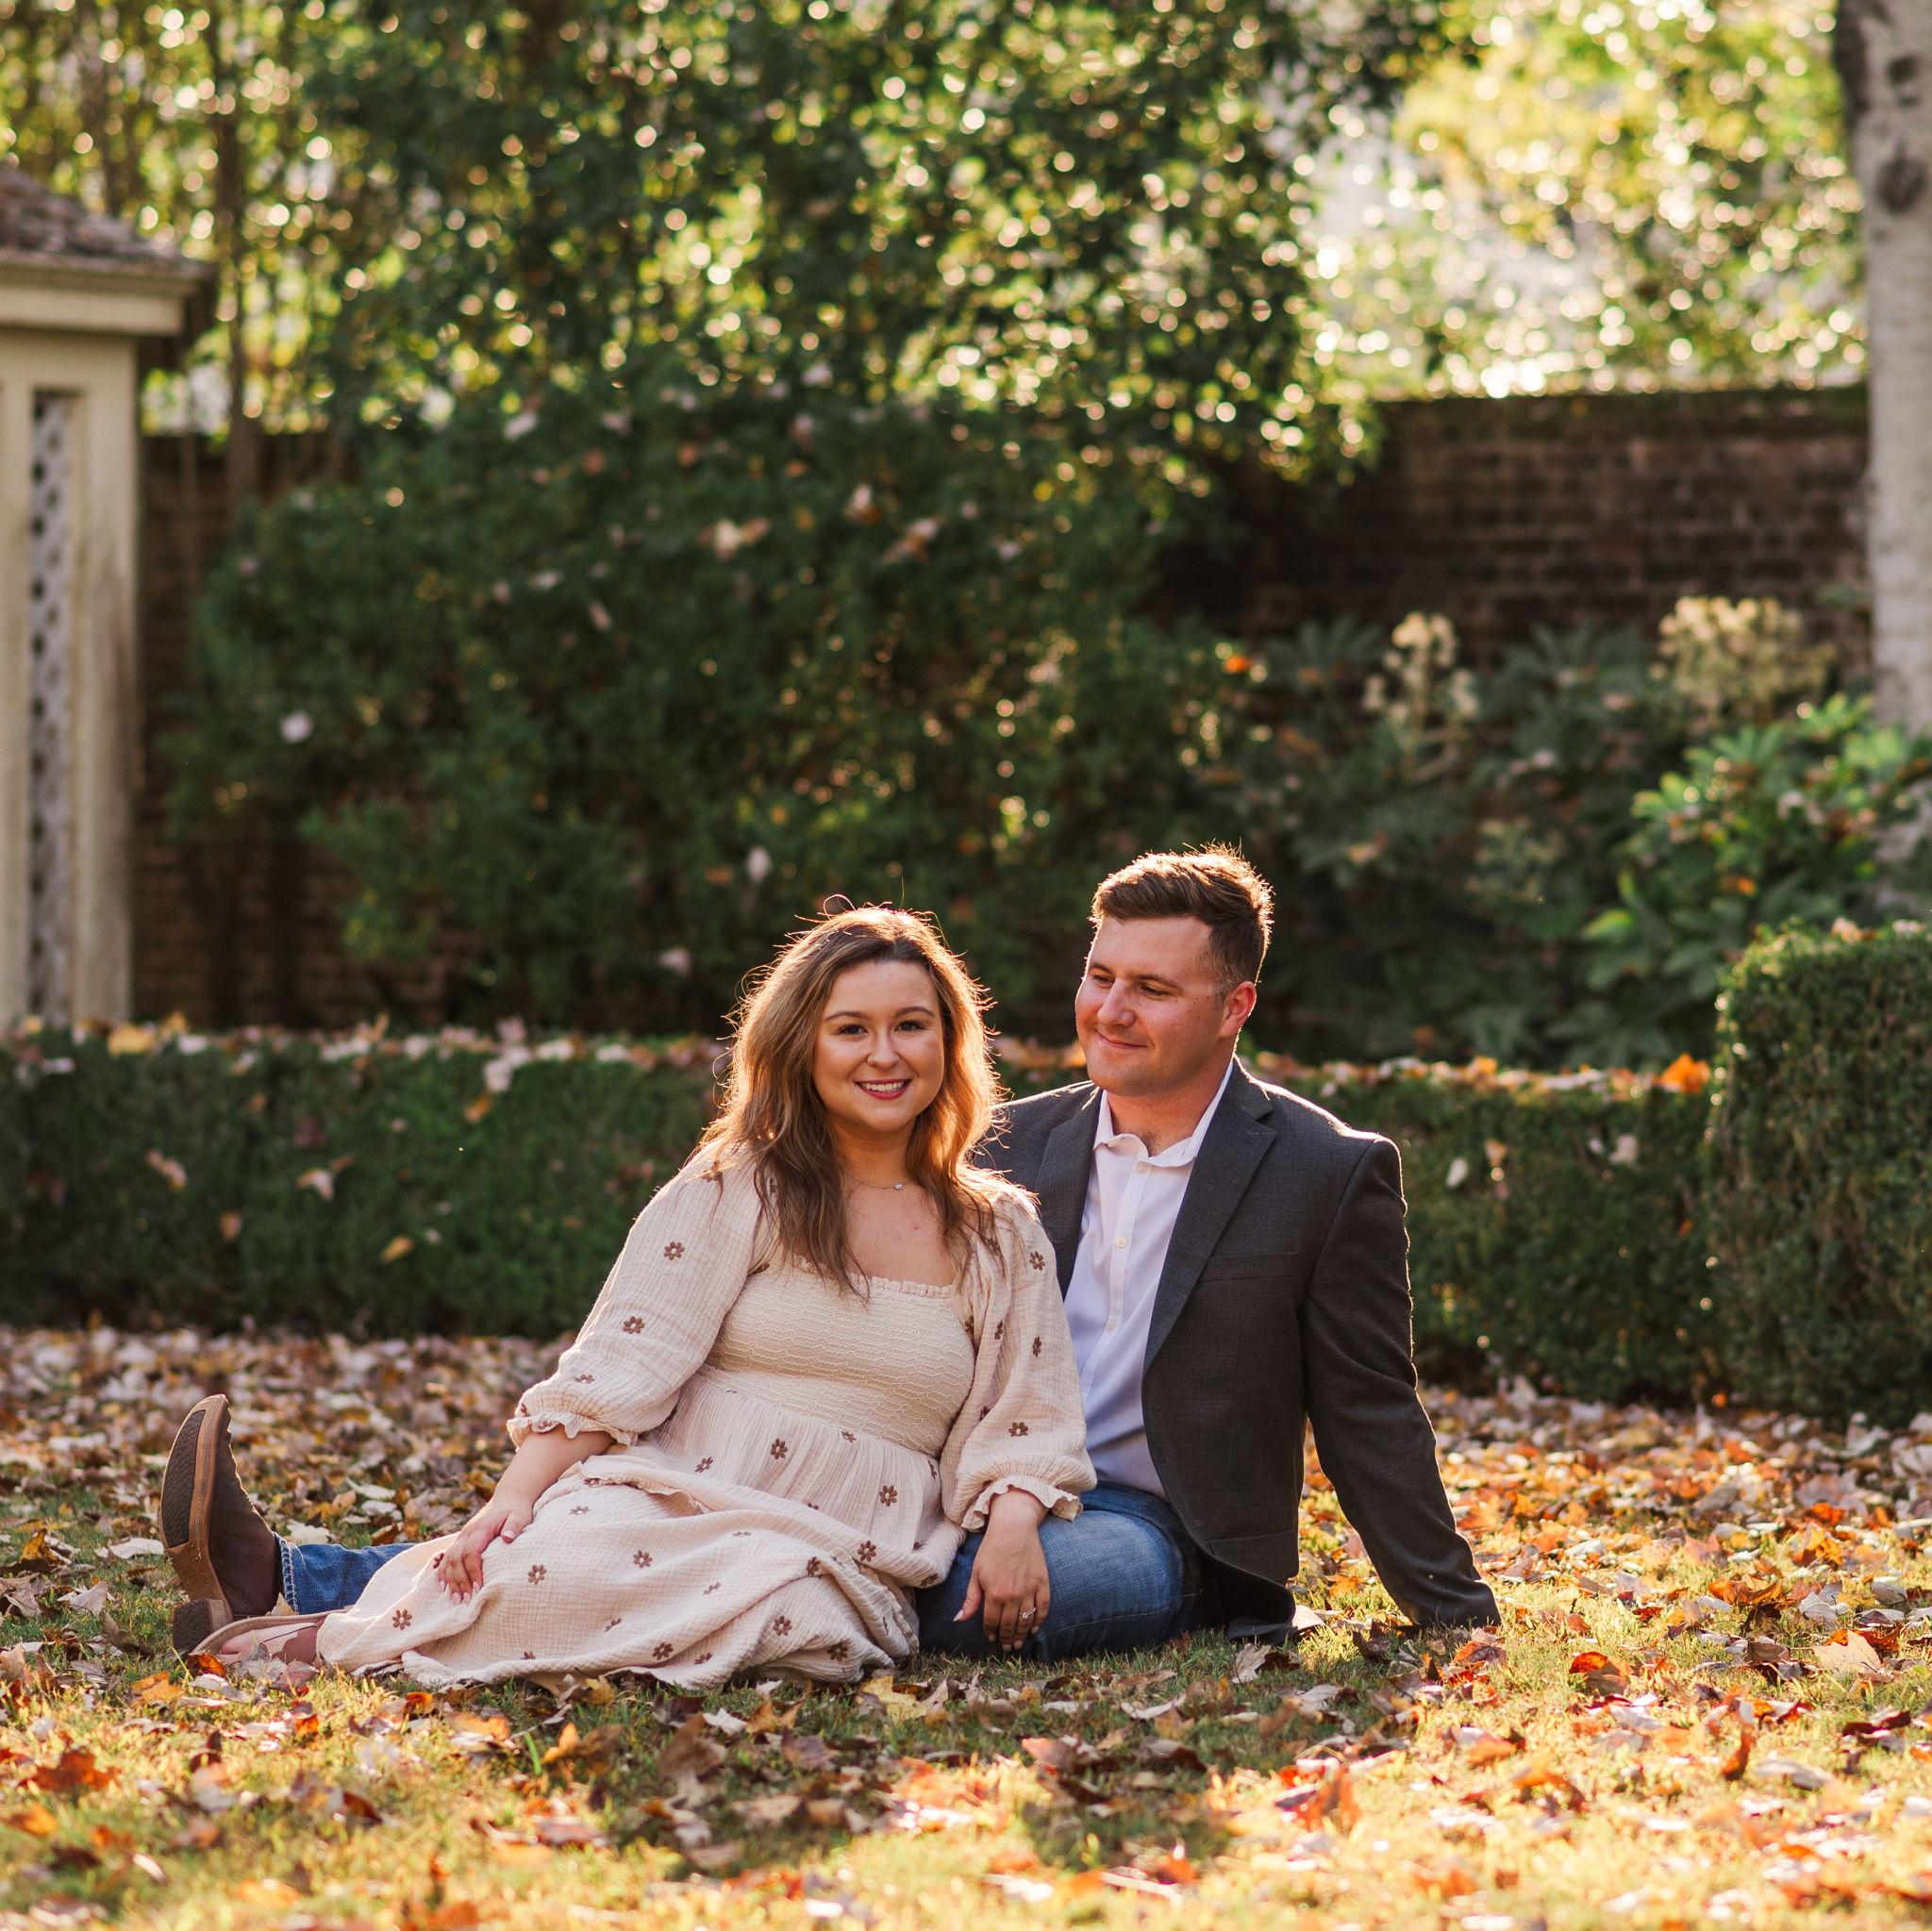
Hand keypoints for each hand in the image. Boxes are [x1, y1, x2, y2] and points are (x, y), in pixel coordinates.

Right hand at [434, 1490, 535, 1600]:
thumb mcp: (520, 1516)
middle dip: (460, 1581)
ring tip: (457, 1600)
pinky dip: (443, 1573)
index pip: (471, 1552)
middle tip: (467, 1600)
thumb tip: (507, 1538)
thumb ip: (514, 1526)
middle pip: (456, 1559)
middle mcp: (467, 1533)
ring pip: (449, 1560)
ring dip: (451, 1581)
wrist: (508, 1498)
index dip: (473, 1571)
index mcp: (481, 1528)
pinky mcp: (460, 1541)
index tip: (479, 1588)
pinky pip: (446, 1558)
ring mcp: (461, 1537)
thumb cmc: (516, 1511)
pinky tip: (444, 1588)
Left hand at [956, 1491, 1049, 1650]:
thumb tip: (960, 1619)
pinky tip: (1034, 1629)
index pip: (992, 1622)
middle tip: (1006, 1647)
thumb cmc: (991, 1549)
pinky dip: (1039, 1622)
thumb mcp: (976, 1573)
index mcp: (994, 1594)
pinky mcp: (1042, 1583)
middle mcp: (1013, 1596)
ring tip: (1018, 1643)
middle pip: (1010, 1625)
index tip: (992, 1638)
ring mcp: (1029, 1590)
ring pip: (1026, 1621)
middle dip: (1007, 1639)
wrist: (1014, 1528)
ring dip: (1021, 1635)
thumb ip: (970, 1599)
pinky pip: (1043, 1609)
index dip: (991, 1633)